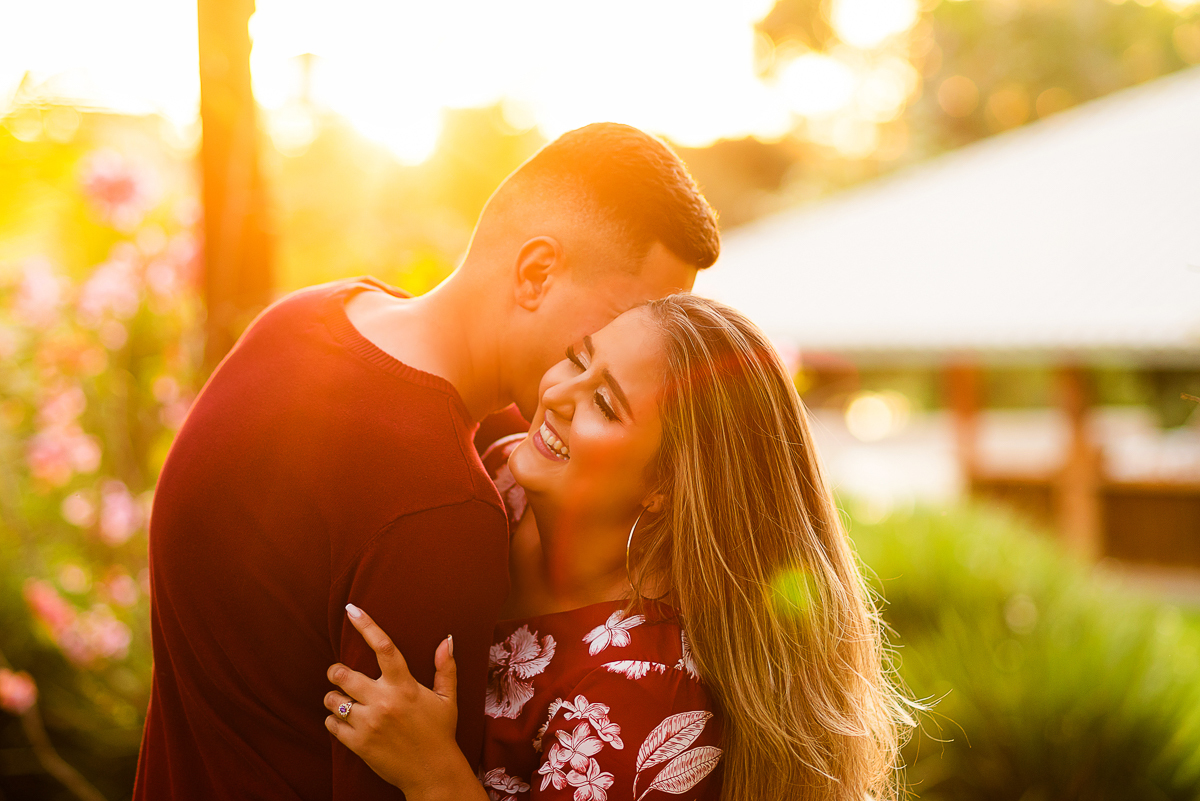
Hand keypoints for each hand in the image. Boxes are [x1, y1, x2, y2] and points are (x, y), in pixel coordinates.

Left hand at [324, 604, 479, 799]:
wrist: (432, 772)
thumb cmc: (440, 732)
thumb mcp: (447, 699)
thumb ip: (445, 668)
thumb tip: (447, 639)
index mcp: (405, 686)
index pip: (383, 647)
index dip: (365, 625)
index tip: (351, 609)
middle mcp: (384, 701)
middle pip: (342, 674)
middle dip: (336, 671)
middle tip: (340, 674)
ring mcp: (369, 724)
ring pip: (332, 699)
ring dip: (333, 698)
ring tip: (344, 701)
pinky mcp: (358, 744)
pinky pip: (331, 724)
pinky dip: (334, 720)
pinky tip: (346, 721)